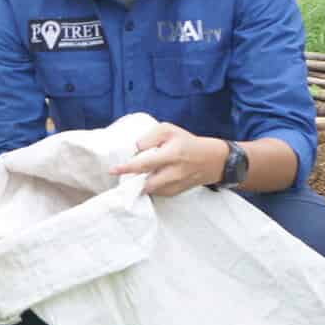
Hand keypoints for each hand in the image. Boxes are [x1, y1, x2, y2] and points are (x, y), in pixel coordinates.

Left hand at [109, 123, 225, 196]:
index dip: (127, 168)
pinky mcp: (177, 192)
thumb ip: (150, 137)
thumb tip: (136, 149)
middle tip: (127, 177)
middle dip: (134, 182)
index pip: (145, 163)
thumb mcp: (169, 130)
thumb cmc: (186, 142)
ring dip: (142, 185)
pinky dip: (152, 188)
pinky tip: (152, 179)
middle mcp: (174, 172)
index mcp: (172, 154)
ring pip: (152, 190)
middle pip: (148, 183)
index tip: (112, 170)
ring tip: (140, 177)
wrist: (212, 160)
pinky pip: (159, 194)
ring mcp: (177, 184)